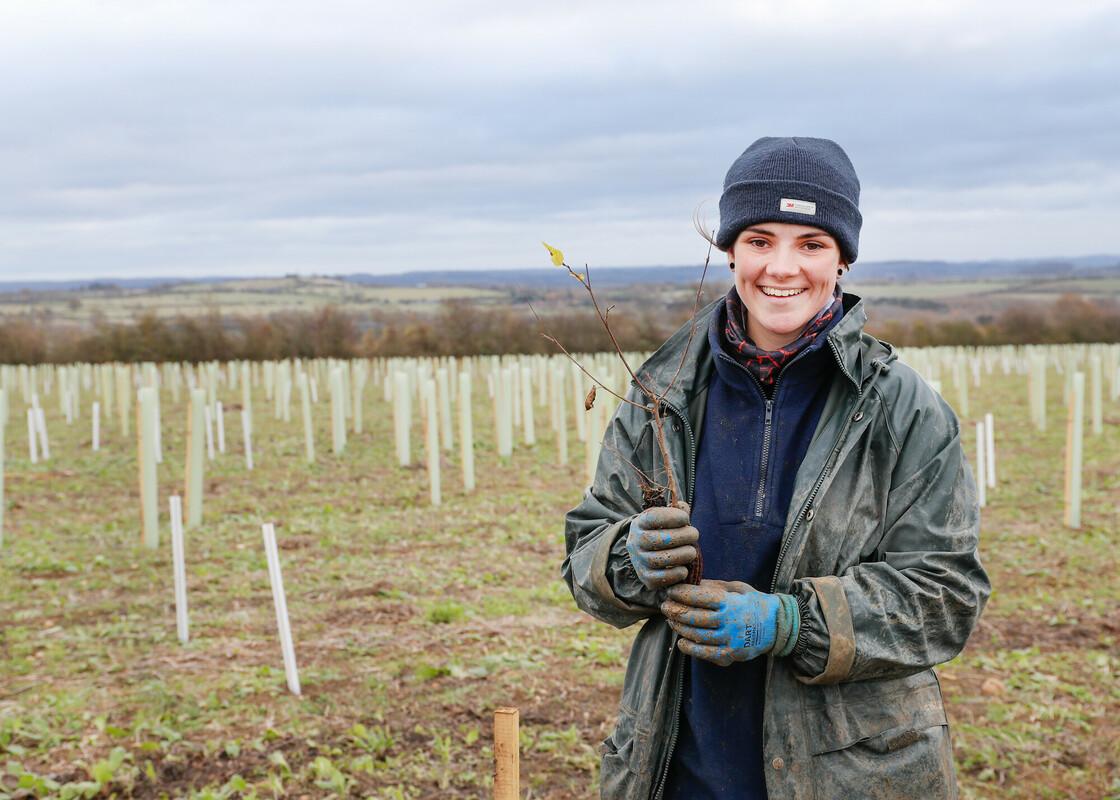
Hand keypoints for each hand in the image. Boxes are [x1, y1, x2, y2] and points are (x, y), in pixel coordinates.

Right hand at [625, 504, 697, 590]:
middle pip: (658, 540)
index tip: (685, 518)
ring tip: (692, 552)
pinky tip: (684, 568)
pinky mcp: (645, 577)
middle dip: (683, 536)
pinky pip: (660, 578)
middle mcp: (635, 542)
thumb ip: (677, 510)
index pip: (652, 518)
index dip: (672, 517)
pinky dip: (676, 574)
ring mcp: (638, 561)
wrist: (646, 552)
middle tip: (694, 534)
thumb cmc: (661, 531)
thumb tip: (683, 507)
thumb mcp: (665, 517)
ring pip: (660, 560)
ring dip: (682, 555)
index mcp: (639, 523)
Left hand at [661, 580, 798, 665]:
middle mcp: (730, 622)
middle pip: (694, 617)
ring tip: (671, 620)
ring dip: (679, 628)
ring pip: (697, 635)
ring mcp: (730, 640)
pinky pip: (705, 654)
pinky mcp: (731, 655)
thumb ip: (713, 586)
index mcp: (731, 602)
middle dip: (675, 610)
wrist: (776, 626)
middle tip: (665, 605)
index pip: (700, 597)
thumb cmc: (752, 602)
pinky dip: (690, 649)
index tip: (671, 590)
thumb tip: (690, 582)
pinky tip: (681, 641)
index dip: (682, 593)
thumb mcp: (736, 588)